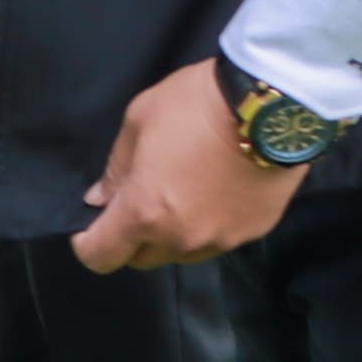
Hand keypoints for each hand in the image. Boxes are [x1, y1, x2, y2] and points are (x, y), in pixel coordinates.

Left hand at [74, 59, 304, 272]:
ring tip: (185, 194)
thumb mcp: (140, 118)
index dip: (88, 245)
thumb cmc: (197, 103)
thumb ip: (117, 167)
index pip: (101, 256)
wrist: (273, 103)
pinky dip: (210, 223)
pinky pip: (219, 238)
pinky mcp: (253, 232)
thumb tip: (102, 198)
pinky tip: (219, 190)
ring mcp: (221, 239)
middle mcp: (180, 238)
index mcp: (144, 212)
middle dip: (132, 237)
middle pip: (142, 259)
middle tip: (141, 200)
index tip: (90, 226)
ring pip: (182, 252)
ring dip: (173, 233)